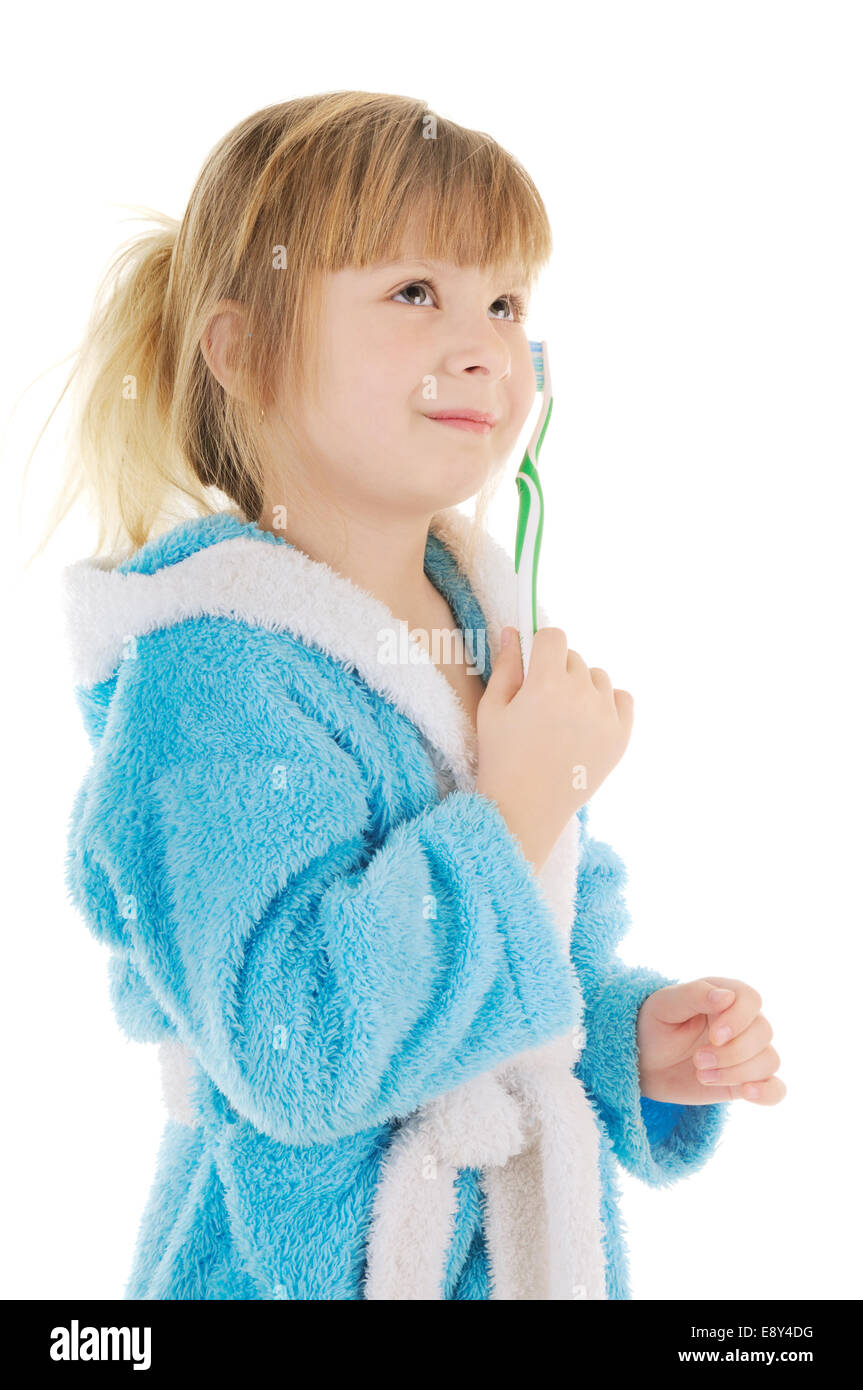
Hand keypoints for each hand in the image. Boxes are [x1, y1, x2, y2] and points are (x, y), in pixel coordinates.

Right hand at [475, 627, 633, 873]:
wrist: (526, 810)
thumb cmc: (501, 758)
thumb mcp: (492, 708)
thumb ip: (506, 666)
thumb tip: (513, 631)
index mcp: (546, 682)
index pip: (554, 636)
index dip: (540, 647)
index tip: (532, 665)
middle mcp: (581, 694)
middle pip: (575, 657)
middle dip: (557, 670)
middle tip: (541, 702)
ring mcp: (605, 716)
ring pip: (598, 677)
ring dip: (582, 686)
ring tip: (563, 716)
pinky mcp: (621, 737)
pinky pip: (623, 699)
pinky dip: (608, 703)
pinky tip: (588, 719)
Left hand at [637, 977, 785, 1105]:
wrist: (646, 1062)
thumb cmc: (655, 1026)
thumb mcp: (664, 1005)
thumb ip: (694, 995)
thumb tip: (726, 996)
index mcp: (725, 996)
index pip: (751, 999)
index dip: (738, 1019)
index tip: (714, 1037)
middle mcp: (743, 1022)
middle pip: (763, 1032)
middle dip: (732, 1052)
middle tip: (698, 1060)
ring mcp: (747, 1053)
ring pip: (769, 1060)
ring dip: (737, 1072)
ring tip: (702, 1074)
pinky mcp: (745, 1080)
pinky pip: (775, 1089)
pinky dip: (767, 1092)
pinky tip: (746, 1093)